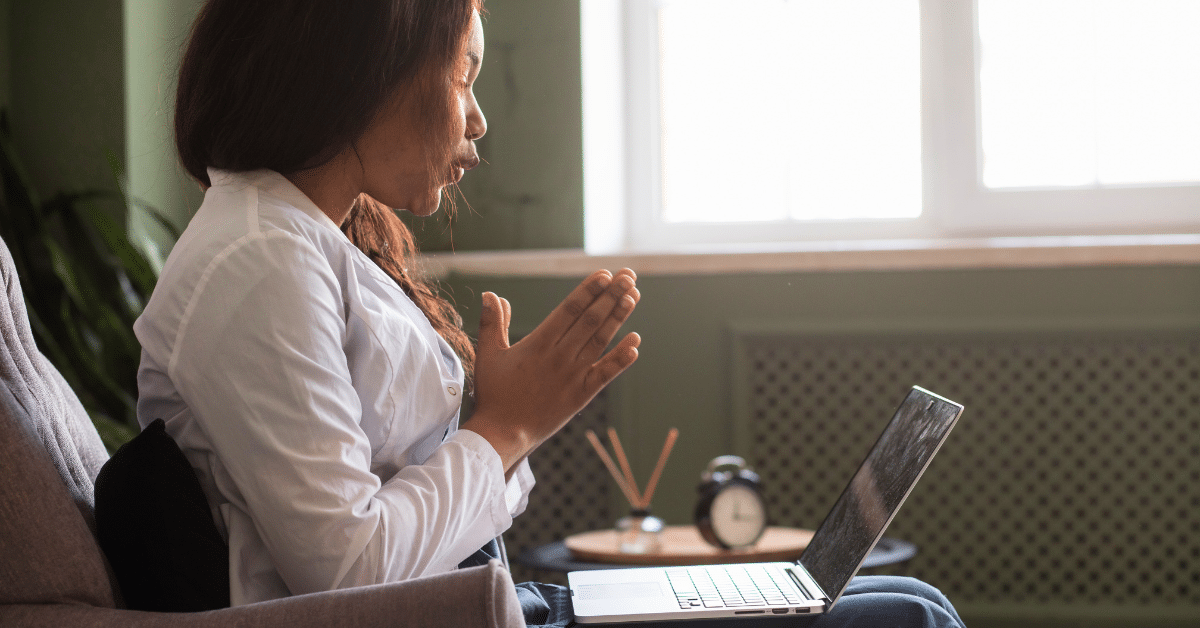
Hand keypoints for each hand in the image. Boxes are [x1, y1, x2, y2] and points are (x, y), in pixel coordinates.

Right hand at [462, 269, 640, 474]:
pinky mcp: (582, 395)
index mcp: (538, 344)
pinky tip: (636, 342)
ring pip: (601, 341)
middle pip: (591, 320)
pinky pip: (606, 374)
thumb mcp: (488, 355)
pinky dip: (621, 358)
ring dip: (619, 317)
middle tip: (628, 275)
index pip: (570, 310)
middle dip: (611, 295)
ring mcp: (573, 376)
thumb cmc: (494, 394)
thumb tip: (490, 294)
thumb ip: (492, 322)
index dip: (589, 290)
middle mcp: (560, 357)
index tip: (604, 274)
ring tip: (634, 296)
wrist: (503, 435)